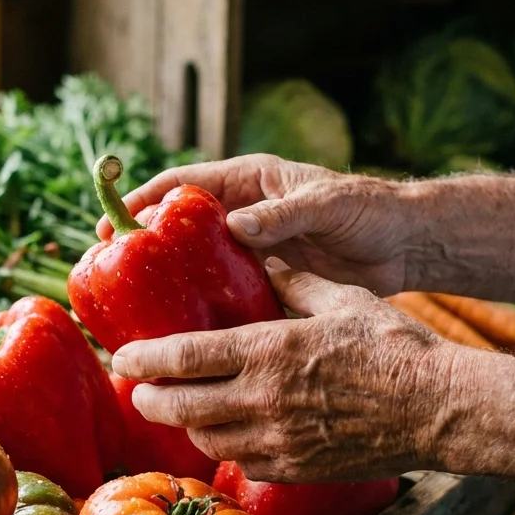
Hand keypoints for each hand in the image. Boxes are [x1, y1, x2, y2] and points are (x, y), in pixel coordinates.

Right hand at [100, 154, 414, 295]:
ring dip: (171, 281)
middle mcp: (244, 212)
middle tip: (110, 273)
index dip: (145, 200)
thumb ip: (284, 214)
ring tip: (135, 308)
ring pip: (198, 262)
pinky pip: (226, 291)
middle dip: (145, 244)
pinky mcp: (268, 279)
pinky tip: (186, 333)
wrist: (405, 244)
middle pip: (180, 226)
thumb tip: (235, 225)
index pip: (184, 184)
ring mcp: (253, 248)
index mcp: (250, 181)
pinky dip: (205, 307)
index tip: (113, 224)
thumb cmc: (369, 210)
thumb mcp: (327, 205)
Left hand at [110, 258, 455, 482]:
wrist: (438, 409)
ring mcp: (278, 441)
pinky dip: (225, 448)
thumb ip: (293, 281)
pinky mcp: (297, 468)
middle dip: (149, 400)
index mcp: (268, 351)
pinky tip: (226, 434)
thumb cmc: (394, 346)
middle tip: (137, 390)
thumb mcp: (341, 299)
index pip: (183, 359)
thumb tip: (262, 258)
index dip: (144, 360)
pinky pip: (242, 462)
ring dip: (184, 426)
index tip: (123, 357)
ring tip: (179, 410)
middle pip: (181, 408)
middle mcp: (263, 400)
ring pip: (207, 440)